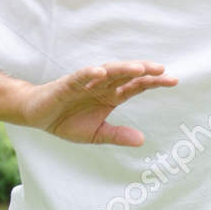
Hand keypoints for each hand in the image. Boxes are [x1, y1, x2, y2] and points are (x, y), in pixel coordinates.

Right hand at [19, 60, 178, 145]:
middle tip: (163, 71)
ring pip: (108, 72)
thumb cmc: (66, 121)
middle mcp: (102, 85)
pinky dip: (91, 74)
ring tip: (140, 68)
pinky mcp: (67, 84)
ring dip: (124, 69)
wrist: (36, 116)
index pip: (137, 86)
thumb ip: (117, 135)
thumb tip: (142, 141)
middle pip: (127, 75)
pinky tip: (102, 73)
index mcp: (111, 96)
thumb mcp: (95, 134)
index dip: (154, 82)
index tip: (174, 80)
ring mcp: (86, 82)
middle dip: (145, 72)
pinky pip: (81, 76)